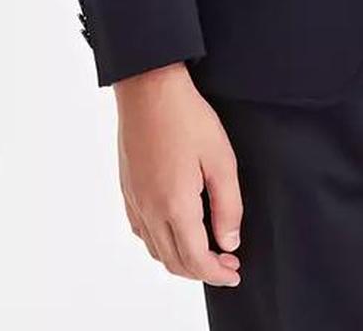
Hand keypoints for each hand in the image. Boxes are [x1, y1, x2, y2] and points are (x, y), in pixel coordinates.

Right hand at [114, 62, 242, 286]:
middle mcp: (150, 210)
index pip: (195, 259)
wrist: (148, 88)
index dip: (217, 274)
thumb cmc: (186, 117)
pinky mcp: (127, 190)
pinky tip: (176, 230)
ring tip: (206, 250)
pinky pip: (141, 232)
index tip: (234, 273)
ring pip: (155, 250)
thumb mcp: (221, 159)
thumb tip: (229, 242)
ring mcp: (135, 201)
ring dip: (181, 259)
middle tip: (226, 263)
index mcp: (175, 205)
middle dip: (201, 271)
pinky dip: (160, 243)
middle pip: (174, 262)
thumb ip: (228, 206)